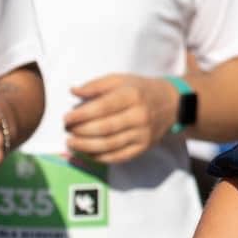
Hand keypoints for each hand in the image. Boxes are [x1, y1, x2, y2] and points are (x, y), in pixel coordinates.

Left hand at [64, 74, 179, 164]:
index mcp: (132, 95)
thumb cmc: (139, 89)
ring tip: (71, 143)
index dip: (82, 115)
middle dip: (81, 131)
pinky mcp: (143, 147)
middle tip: (66, 130)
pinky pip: (119, 156)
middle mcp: (139, 116)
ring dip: (86, 146)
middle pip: (105, 128)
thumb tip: (73, 91)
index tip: (66, 118)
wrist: (171, 104)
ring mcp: (142, 134)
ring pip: (110, 145)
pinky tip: (87, 153)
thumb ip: (96, 85)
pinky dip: (100, 157)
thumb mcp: (120, 79)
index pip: (103, 107)